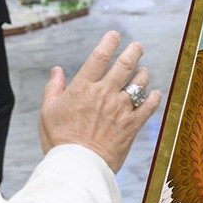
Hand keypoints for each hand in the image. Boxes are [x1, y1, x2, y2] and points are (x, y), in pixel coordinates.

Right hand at [38, 31, 161, 171]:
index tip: (115, 35)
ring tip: (143, 71)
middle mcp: (105, 94)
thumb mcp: (48, 112)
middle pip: (125, 64)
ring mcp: (121, 109)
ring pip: (140, 82)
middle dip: (134, 51)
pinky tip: (154, 94)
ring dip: (143, 74)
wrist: (78, 166)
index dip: (109, 42)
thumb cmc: (59, 141)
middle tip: (138, 46)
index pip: (99, 57)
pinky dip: (153, 98)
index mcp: (83, 88)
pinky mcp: (132, 125)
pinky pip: (149, 106)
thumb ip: (54, 89)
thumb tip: (57, 71)